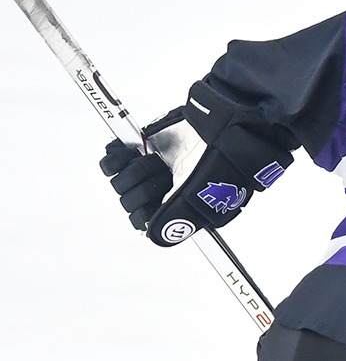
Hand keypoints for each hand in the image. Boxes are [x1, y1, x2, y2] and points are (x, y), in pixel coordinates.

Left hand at [102, 81, 295, 246]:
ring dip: (135, 170)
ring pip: (118, 182)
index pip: (144, 222)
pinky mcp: (136, 150)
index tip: (156, 201)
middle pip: (129, 202)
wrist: (217, 125)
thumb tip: (153, 234)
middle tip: (163, 174)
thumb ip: (177, 218)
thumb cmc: (220, 162)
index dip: (144, 213)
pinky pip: (109, 161)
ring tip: (156, 160)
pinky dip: (115, 158)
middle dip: (142, 188)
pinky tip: (130, 153)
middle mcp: (161, 191)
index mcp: (177, 208)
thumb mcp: (203, 197)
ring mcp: (147, 170)